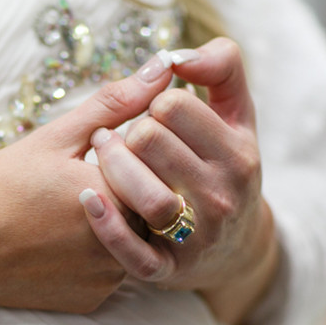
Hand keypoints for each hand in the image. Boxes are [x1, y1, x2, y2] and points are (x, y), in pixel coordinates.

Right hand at [0, 52, 180, 313]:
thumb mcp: (53, 138)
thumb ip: (115, 103)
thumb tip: (164, 67)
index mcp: (118, 196)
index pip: (156, 162)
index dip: (123, 150)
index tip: (88, 152)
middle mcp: (123, 243)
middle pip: (150, 203)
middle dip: (125, 185)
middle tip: (74, 183)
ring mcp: (109, 278)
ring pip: (135, 238)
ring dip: (115, 218)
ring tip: (64, 210)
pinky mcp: (94, 299)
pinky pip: (112, 269)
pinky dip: (94, 252)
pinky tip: (58, 240)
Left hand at [80, 39, 279, 324]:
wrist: (235, 248)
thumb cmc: (224, 166)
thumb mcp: (237, 115)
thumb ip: (221, 68)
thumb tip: (177, 54)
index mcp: (238, 154)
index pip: (173, 106)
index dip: (151, 103)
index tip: (152, 116)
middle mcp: (222, 196)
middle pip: (149, 142)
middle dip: (125, 132)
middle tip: (115, 137)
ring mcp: (196, 236)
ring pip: (143, 194)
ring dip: (109, 168)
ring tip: (100, 158)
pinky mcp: (168, 270)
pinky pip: (132, 253)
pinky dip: (106, 227)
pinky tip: (87, 198)